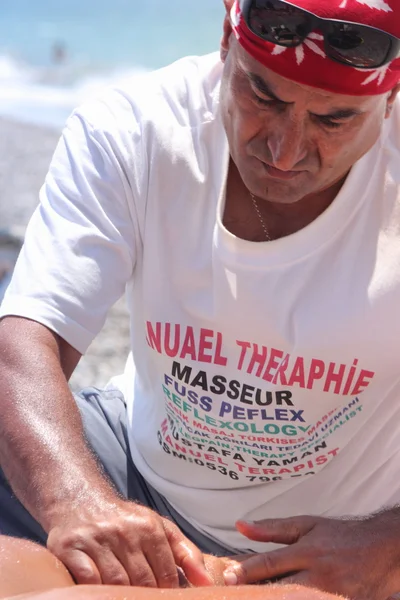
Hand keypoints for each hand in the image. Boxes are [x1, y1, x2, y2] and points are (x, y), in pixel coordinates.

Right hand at [46, 497, 212, 588]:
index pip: (166, 572)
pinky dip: (96, 590)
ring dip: (122, 595)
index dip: (167, 593)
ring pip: (116, 583)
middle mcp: (124, 531)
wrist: (80, 499)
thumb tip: (208, 583)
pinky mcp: (71, 548)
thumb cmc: (124, 520)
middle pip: (142, 581)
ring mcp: (97, 539)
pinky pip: (88, 579)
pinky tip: (101, 593)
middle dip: (146, 597)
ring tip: (127, 598)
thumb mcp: (158, 527)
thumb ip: (186, 553)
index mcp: (148, 527)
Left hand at [222, 514, 399, 598]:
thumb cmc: (340, 536)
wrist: (381, 550)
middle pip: (279, 589)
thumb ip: (273, 529)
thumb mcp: (307, 525)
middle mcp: (317, 575)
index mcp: (306, 552)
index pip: (270, 563)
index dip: (246, 571)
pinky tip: (281, 599)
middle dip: (255, 593)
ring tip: (254, 597)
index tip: (227, 576)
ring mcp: (329, 595)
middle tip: (232, 593)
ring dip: (273, 598)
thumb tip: (240, 526)